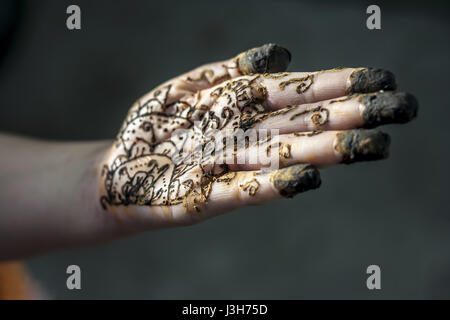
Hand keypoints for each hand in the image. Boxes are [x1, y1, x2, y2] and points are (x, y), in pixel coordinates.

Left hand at [98, 43, 417, 228]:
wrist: (117, 171)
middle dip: (349, 117)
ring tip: (368, 146)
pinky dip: (274, 185)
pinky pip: (243, 191)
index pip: (294, 91)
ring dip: (325, 151)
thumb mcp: (185, 88)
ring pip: (283, 156)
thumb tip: (281, 53)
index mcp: (238, 107)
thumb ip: (228, 71)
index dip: (336, 85)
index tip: (380, 80)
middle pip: (300, 123)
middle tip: (400, 111)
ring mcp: (226, 168)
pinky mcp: (204, 199)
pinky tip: (306, 177)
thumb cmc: (154, 128)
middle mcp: (241, 137)